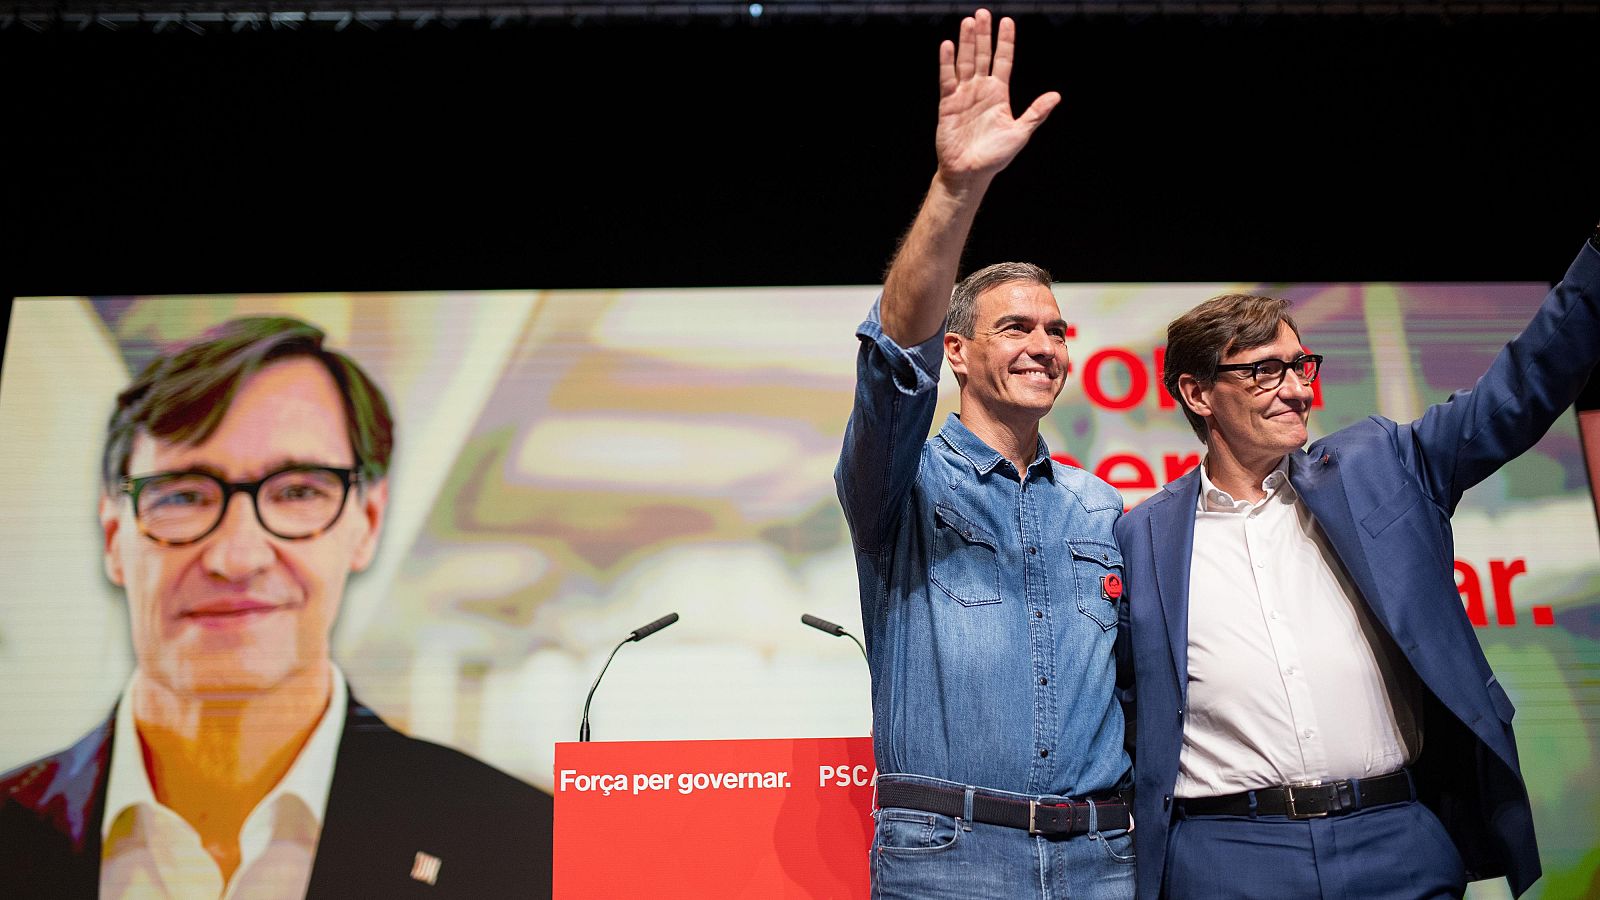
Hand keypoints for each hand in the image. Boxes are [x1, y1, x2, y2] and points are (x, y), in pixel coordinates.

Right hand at [934, 9, 1059, 185]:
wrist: (969, 173)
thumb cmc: (995, 156)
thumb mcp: (1020, 133)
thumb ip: (1036, 113)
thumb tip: (1056, 96)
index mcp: (999, 94)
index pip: (1003, 60)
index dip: (1005, 42)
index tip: (1007, 22)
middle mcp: (981, 89)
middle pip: (982, 55)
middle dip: (982, 35)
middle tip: (983, 13)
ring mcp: (963, 94)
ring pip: (965, 62)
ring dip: (966, 42)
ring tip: (968, 22)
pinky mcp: (948, 103)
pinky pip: (947, 79)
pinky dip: (947, 62)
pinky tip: (948, 46)